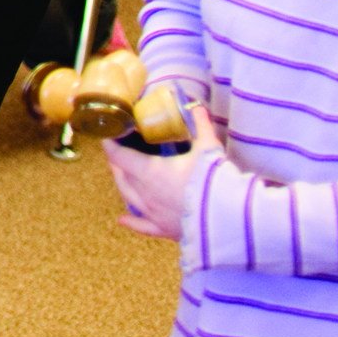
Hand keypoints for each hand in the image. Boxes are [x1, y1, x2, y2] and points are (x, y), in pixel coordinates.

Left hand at [106, 106, 219, 241]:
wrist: (230, 218)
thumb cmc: (214, 180)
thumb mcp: (208, 148)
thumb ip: (200, 126)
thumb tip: (196, 107)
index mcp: (150, 171)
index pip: (119, 156)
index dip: (110, 144)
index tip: (107, 136)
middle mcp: (145, 193)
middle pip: (121, 175)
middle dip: (117, 162)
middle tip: (117, 152)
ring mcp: (153, 213)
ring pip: (128, 197)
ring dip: (122, 184)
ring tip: (119, 176)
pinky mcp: (164, 230)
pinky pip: (143, 226)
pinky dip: (132, 223)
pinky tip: (122, 221)